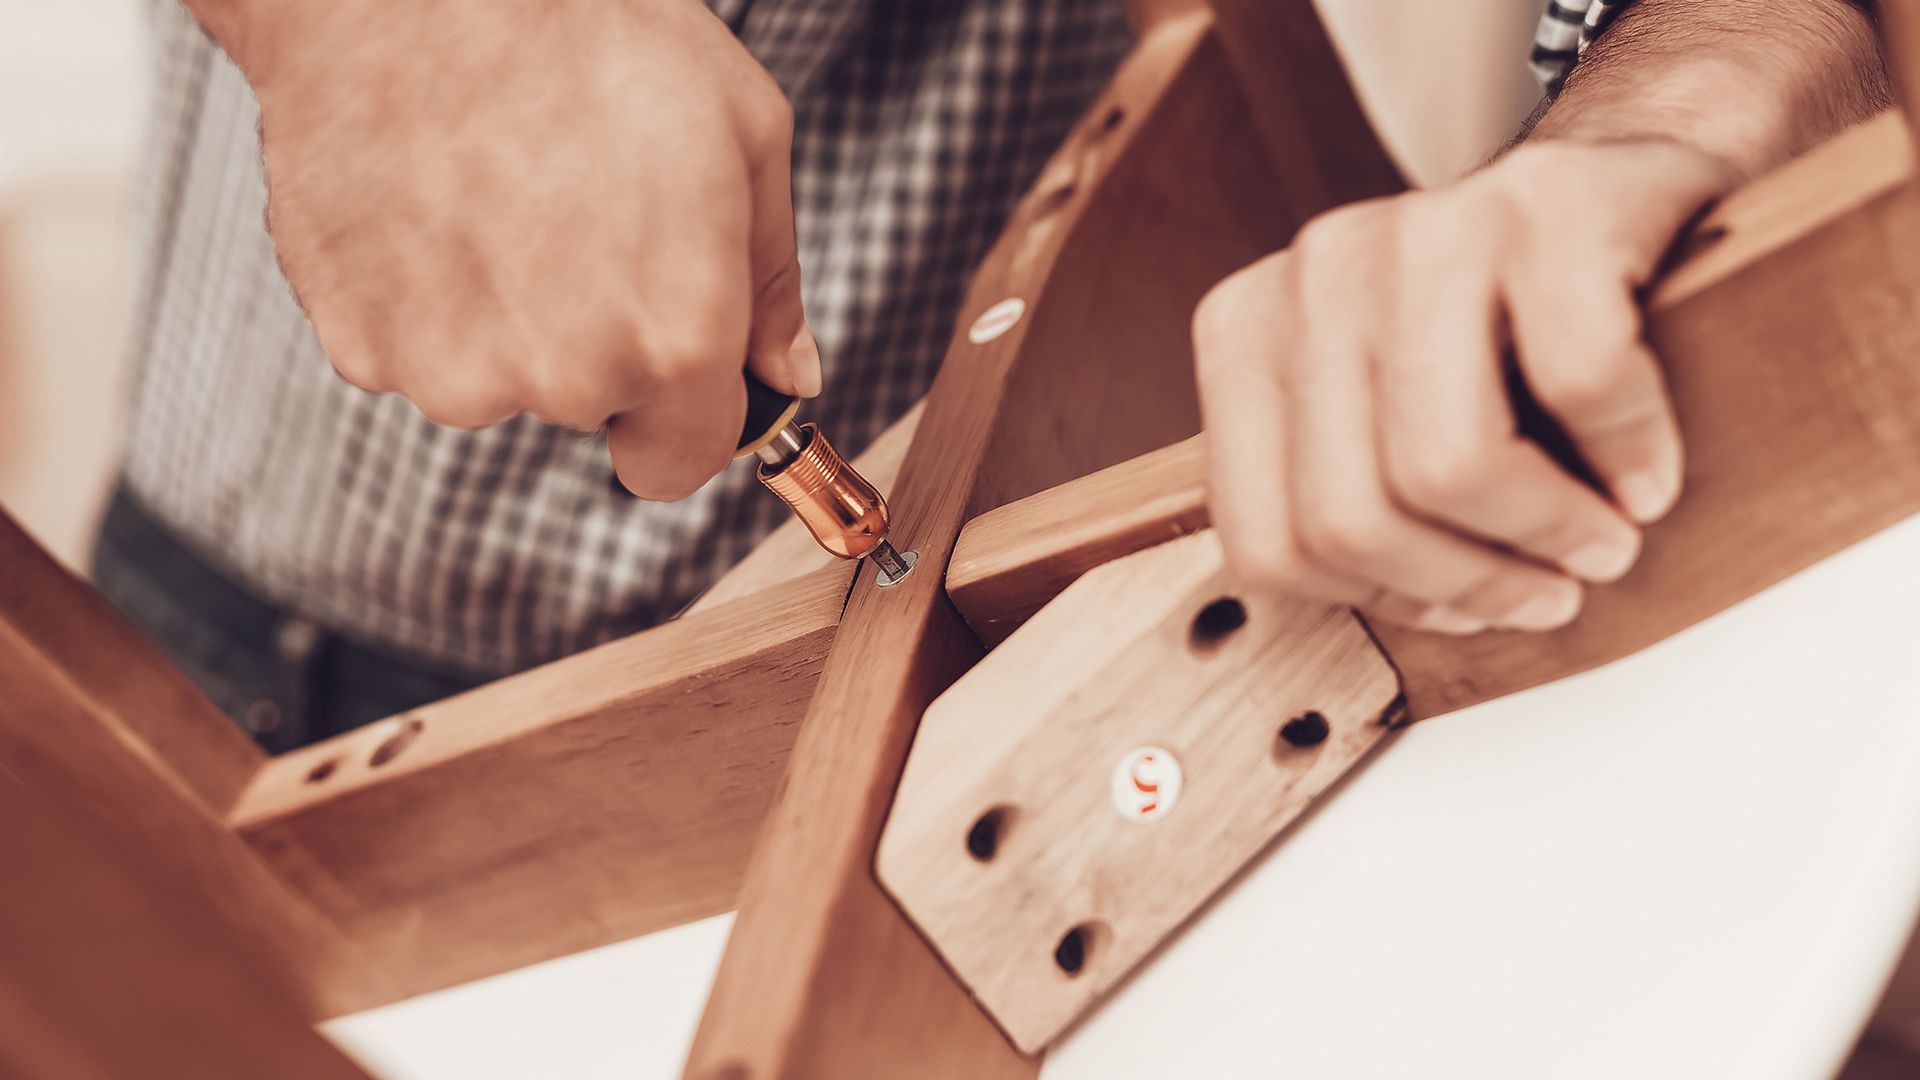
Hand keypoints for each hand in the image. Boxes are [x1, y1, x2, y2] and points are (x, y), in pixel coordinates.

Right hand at [218, 0, 817, 498]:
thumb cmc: (584, 30)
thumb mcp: (745, 134)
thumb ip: (773, 281)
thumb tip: (790, 374)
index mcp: (675, 341)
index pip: (682, 463)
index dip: (681, 412)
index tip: (666, 366)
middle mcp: (564, 377)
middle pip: (588, 409)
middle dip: (592, 342)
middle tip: (574, 219)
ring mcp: (450, 368)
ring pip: (494, 380)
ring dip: (501, 318)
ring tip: (497, 196)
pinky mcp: (360, 342)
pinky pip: (411, 349)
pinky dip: (422, 296)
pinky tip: (432, 203)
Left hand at [1192, 138, 1735, 633]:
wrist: (1620, 188)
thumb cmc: (1507, 331)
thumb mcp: (1387, 411)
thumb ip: (1347, 493)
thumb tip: (1400, 612)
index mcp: (1247, 332)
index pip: (1268, 543)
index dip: (1378, 602)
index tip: (1459, 605)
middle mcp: (1317, 270)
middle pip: (1350, 520)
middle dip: (1469, 585)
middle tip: (1552, 591)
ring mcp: (1424, 228)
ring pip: (1448, 466)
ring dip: (1550, 535)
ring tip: (1602, 542)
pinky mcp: (1544, 206)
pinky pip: (1581, 383)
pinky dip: (1631, 453)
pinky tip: (1645, 475)